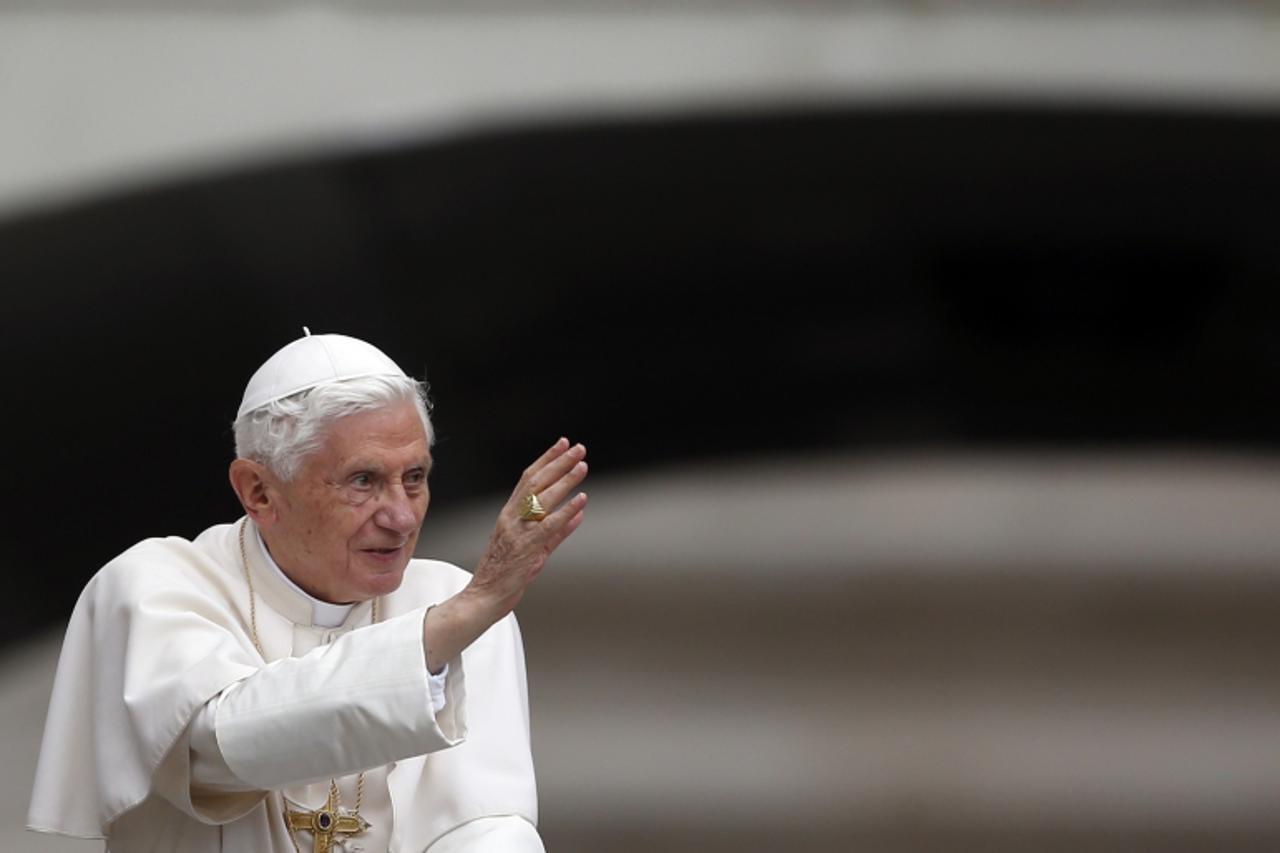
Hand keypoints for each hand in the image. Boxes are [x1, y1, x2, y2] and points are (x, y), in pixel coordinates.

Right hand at [423, 438, 587, 672]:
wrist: (483, 598)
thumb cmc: (505, 573)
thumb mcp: (533, 547)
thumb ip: (557, 529)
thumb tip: (579, 512)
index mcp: (509, 513)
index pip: (529, 478)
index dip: (547, 459)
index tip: (563, 444)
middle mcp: (511, 518)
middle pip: (536, 482)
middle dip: (558, 462)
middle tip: (578, 448)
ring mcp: (518, 532)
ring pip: (543, 499)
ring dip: (565, 481)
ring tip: (582, 467)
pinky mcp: (527, 549)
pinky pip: (549, 526)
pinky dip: (566, 512)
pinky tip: (581, 501)